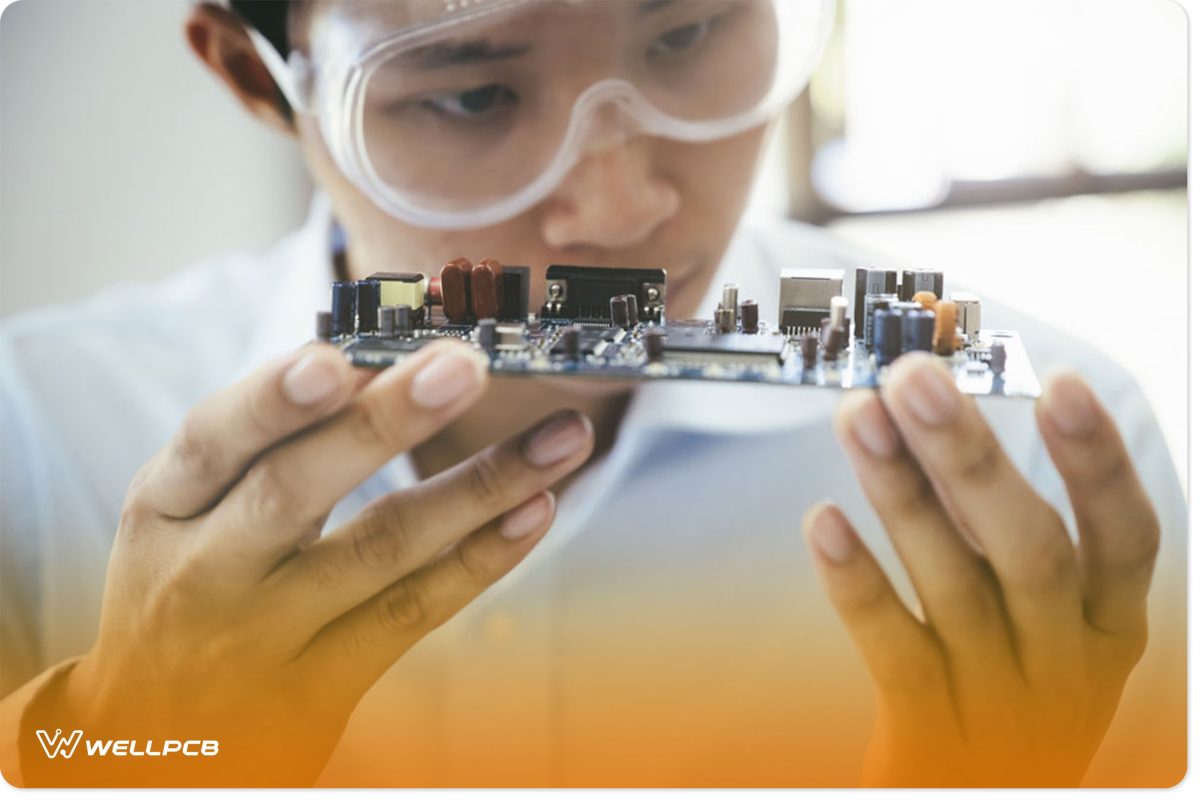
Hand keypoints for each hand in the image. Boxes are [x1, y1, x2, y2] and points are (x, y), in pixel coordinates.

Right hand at [21, 339, 594, 786]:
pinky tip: (535, 509)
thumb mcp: (180, 513)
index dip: (272, 399)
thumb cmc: (182, 585)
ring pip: (381, 551)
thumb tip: (377, 361)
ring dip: (480, 486)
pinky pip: (412, 613)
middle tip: (464, 368)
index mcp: (163, 506)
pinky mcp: (322, 686)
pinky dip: (480, 558)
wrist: (153, 727)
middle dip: (385, 424)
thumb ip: (259, 446)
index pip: (213, 439)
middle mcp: (207, 570)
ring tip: (560, 436)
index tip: (338, 357)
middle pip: (296, 490)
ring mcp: (267, 636)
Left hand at [802, 353, 1158, 786]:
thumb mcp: (1035, 621)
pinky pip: (895, 651)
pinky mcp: (932, 736)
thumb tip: (939, 428)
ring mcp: (1001, 703)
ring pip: (954, 585)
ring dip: (902, 491)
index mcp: (1106, 626)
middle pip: (1029, 548)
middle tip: (914, 379)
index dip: (1097, 461)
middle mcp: (1065, 662)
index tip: (1058, 384)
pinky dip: (860, 583)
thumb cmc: (1011, 691)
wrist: (984, 797)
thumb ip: (991, 533)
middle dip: (970, 454)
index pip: (1124, 536)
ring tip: (858, 416)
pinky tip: (824, 521)